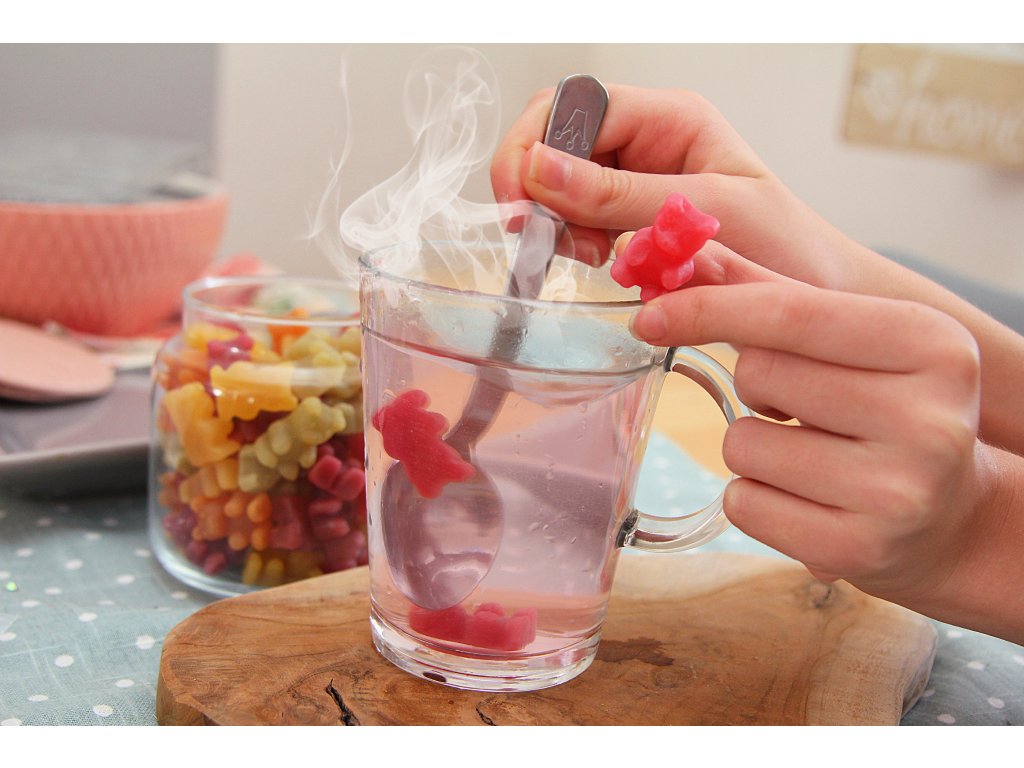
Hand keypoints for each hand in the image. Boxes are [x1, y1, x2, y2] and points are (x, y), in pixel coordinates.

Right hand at [491, 84, 852, 287]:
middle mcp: (646, 136)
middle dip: (538, 184)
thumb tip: (539, 168)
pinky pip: (577, 214)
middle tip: (539, 235)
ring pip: (559, 179)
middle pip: (556, 136)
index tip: (521, 203)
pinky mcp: (629, 212)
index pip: (575, 106)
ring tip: (590, 255)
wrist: (814, 294)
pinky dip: (573, 237)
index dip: (535, 147)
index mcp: (669, 116)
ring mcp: (636, 174)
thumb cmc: (783, 246)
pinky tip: (600, 259)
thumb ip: (617, 194)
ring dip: (556, 217)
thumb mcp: (701, 214)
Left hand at [628, 253, 1023, 637]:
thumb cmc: (891, 411)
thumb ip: (771, 292)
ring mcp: (897, 492)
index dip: (708, 308)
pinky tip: (805, 498)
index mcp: (933, 346)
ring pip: (741, 444)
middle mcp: (928, 419)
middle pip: (759, 374)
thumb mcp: (856, 341)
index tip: (650, 315)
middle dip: (755, 386)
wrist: (951, 516)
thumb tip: (690, 255)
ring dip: (751, 445)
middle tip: (801, 405)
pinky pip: (742, 504)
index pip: (791, 312)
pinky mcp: (857, 550)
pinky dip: (753, 497)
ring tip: (812, 456)